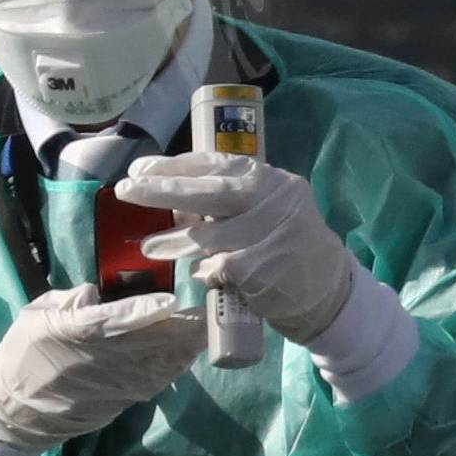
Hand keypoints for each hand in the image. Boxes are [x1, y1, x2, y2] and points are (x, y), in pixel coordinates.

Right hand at [0, 284, 206, 452]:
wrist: (14, 411)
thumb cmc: (23, 354)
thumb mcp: (35, 315)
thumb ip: (69, 300)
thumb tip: (96, 292)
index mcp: (74, 333)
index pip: (114, 321)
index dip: (144, 312)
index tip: (169, 301)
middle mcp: (101, 360)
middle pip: (150, 343)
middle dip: (181, 326)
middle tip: (206, 308)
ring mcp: (115, 385)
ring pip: (160, 364)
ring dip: (185, 347)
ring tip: (205, 327)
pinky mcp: (122, 401)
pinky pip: (156, 381)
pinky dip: (176, 365)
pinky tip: (188, 352)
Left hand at [120, 154, 356, 346]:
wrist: (330, 292)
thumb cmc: (289, 246)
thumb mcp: (269, 209)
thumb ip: (231, 199)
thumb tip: (172, 191)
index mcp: (270, 179)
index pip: (216, 163)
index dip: (175, 165)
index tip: (141, 166)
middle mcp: (271, 200)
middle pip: (207, 192)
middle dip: (161, 190)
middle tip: (125, 189)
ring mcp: (266, 234)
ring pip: (206, 235)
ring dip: (173, 241)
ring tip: (148, 246)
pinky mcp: (258, 269)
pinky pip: (215, 267)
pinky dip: (203, 271)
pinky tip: (200, 274)